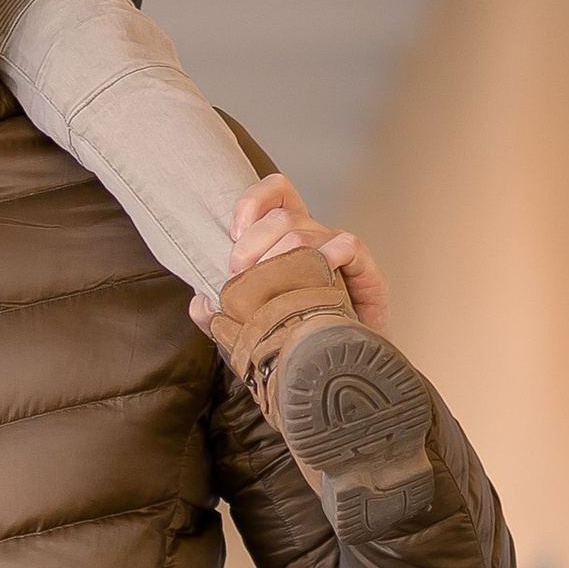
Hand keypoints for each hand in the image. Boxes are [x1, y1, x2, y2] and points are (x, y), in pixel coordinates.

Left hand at [188, 178, 389, 336]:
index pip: (275, 195)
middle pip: (282, 216)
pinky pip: (347, 246)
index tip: (232, 236)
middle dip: (252, 246)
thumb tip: (202, 303)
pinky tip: (314, 279)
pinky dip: (327, 255)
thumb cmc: (295, 342)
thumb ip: (222, 313)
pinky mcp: (366, 272)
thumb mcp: (251, 325)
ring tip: (269, 293)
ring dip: (277, 260)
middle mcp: (314, 237)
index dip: (252, 202)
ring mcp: (340, 252)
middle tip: (240, 280)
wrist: (338, 372)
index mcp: (287, 238)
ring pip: (305, 232)